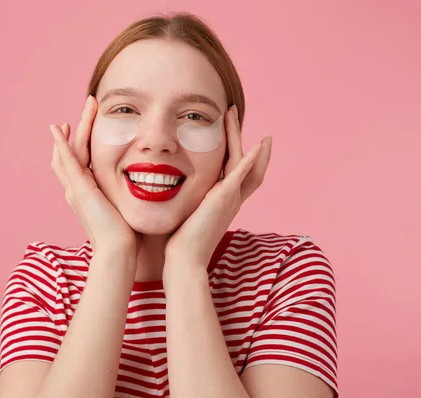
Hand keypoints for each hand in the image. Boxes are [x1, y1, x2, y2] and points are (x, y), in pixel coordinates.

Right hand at [50, 96, 137, 257]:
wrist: (119, 251)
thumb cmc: (127, 235)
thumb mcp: (126, 209)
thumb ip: (129, 196)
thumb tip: (146, 188)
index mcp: (88, 193)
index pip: (81, 160)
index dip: (83, 140)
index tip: (91, 122)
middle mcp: (77, 190)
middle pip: (72, 151)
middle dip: (80, 127)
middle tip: (89, 104)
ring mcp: (76, 189)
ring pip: (69, 151)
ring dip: (76, 128)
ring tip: (86, 106)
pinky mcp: (80, 190)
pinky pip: (67, 162)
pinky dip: (61, 145)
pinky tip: (61, 128)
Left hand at [164, 105, 271, 273]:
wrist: (182, 259)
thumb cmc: (177, 242)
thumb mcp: (182, 213)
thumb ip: (181, 199)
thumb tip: (161, 188)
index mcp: (222, 202)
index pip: (234, 171)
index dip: (235, 151)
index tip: (227, 132)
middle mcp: (231, 199)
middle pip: (245, 163)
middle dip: (239, 137)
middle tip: (232, 113)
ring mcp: (231, 198)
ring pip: (243, 161)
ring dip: (239, 136)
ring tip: (232, 114)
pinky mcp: (225, 198)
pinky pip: (243, 173)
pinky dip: (254, 159)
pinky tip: (259, 143)